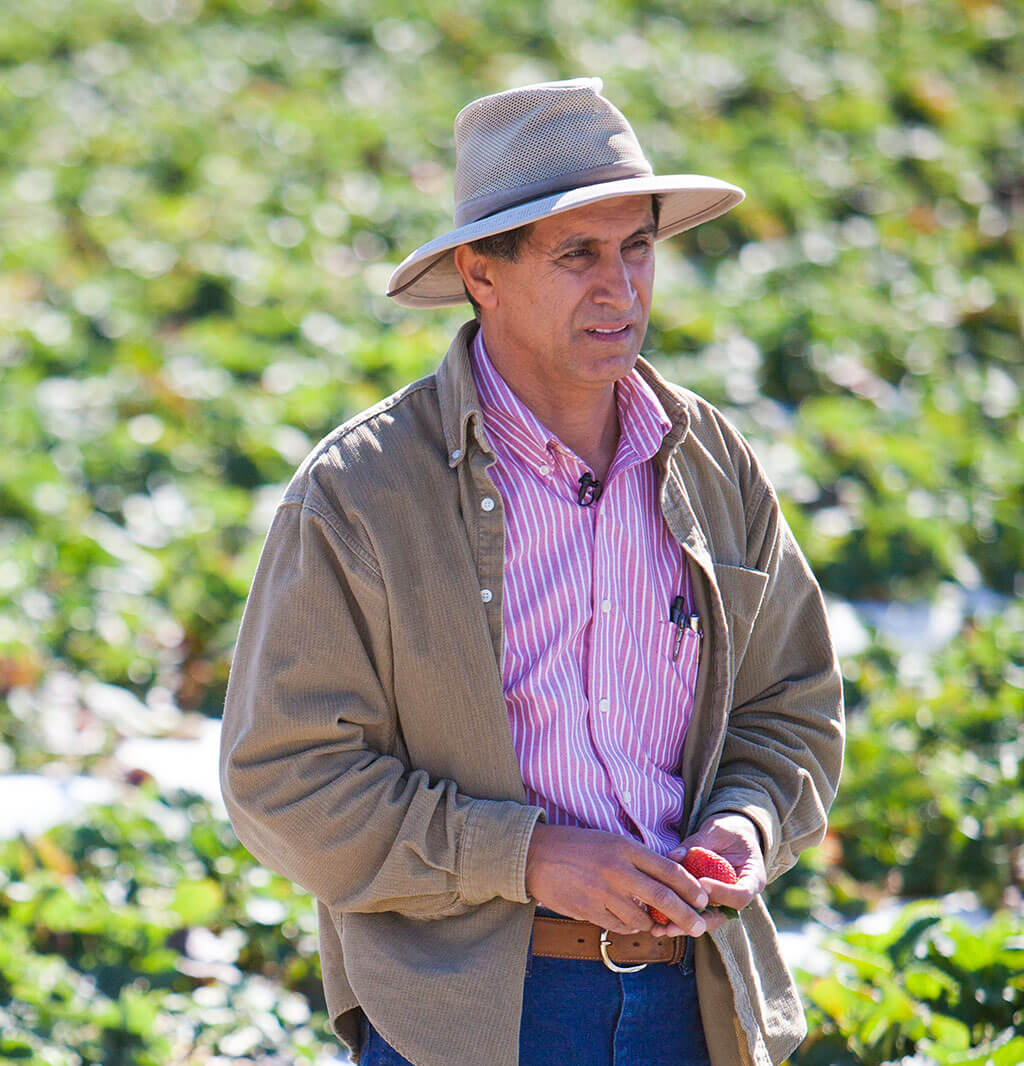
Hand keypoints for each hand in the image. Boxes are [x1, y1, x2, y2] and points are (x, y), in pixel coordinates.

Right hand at [524, 823, 710, 936]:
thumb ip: (638, 860)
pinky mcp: (588, 910)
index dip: (690, 887)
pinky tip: (626, 920)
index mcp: (625, 848)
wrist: (537, 855)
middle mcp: (617, 870)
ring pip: (640, 918)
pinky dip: (628, 927)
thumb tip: (667, 882)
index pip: (668, 869)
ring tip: (653, 922)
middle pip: (662, 898)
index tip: (703, 899)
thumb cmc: (578, 846)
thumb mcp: (611, 841)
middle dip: (685, 916)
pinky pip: (618, 926)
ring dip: (651, 923)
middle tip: (699, 927)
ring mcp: (602, 892)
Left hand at [663, 813, 766, 934]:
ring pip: (706, 919)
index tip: (701, 884)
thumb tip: (673, 856)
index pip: (741, 895)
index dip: (722, 893)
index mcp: (752, 878)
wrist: (733, 834)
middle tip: (674, 924)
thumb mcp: (716, 831)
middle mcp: (740, 896)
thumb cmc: (728, 830)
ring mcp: (724, 902)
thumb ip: (698, 842)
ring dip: (684, 924)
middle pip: (722, 916)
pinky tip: (657, 924)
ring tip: (661, 929)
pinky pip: (695, 912)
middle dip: (697, 921)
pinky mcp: (708, 903)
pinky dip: (678, 916)